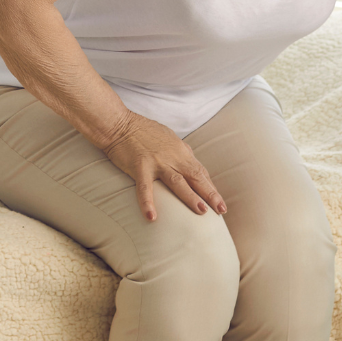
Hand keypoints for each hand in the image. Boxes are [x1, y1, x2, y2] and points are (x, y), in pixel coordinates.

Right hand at [104, 113, 226, 222]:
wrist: (119, 123)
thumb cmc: (142, 131)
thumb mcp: (168, 138)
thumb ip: (180, 152)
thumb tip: (191, 161)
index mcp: (181, 151)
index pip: (200, 172)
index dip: (210, 187)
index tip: (219, 201)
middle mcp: (173, 156)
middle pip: (196, 177)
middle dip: (210, 194)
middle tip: (222, 209)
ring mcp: (157, 161)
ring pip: (177, 182)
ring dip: (190, 197)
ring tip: (202, 211)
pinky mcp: (140, 166)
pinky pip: (145, 187)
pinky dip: (148, 202)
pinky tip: (152, 217)